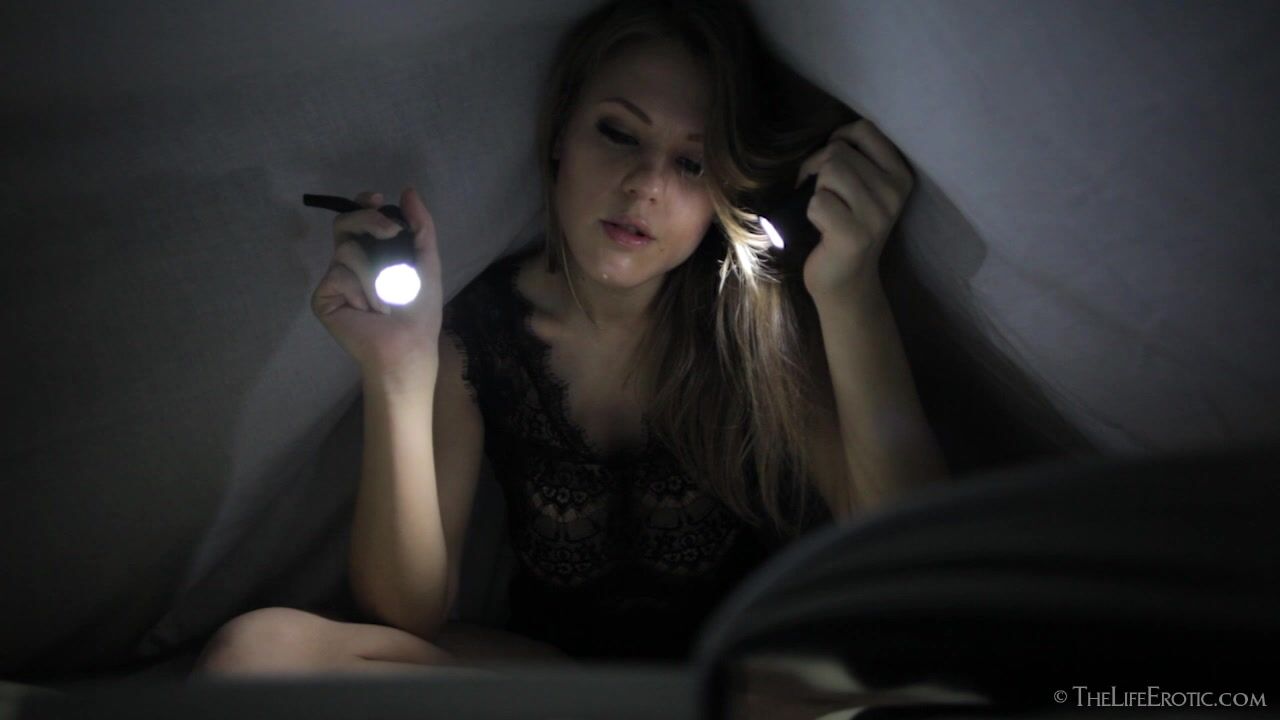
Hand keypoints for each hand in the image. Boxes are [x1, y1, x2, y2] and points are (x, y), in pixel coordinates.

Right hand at [310, 187, 443, 378]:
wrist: (407, 344)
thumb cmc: (419, 310)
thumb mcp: (427, 262)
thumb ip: (420, 226)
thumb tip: (408, 190)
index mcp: (372, 253)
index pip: (359, 219)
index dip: (363, 205)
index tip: (377, 198)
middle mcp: (349, 262)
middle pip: (344, 224)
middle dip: (368, 221)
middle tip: (390, 232)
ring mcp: (334, 279)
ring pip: (347, 250)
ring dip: (376, 273)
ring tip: (388, 299)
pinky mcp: (324, 297)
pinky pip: (338, 275)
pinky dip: (361, 289)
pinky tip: (369, 310)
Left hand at [795, 118, 914, 301]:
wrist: (846, 278)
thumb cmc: (845, 225)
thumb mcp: (862, 187)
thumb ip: (854, 158)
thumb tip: (829, 138)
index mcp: (900, 175)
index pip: (864, 130)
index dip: (837, 139)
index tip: (831, 163)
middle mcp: (894, 193)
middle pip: (839, 152)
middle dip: (819, 169)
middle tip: (822, 195)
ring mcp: (877, 215)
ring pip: (829, 172)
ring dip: (816, 191)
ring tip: (826, 212)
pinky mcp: (854, 235)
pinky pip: (818, 202)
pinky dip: (810, 214)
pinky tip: (823, 230)